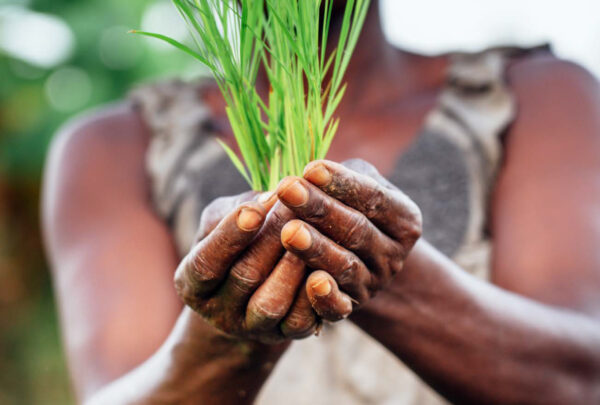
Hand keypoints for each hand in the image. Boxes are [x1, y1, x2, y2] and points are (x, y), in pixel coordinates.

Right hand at [173, 192, 318, 343]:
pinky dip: (315, 293)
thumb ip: (237, 208)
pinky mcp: (286, 335)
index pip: (206, 264)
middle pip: (244, 278)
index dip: (229, 237)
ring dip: (293, 265)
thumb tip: (269, 199)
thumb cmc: (238, 239)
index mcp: (193, 285)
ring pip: (272, 303)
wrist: (258, 284)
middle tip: (294, 206)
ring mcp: (253, 328)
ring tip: (309, 232)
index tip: (254, 210)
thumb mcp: (224, 220)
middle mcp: (219, 313)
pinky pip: (301, 321)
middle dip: (271, 239)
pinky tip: (324, 264)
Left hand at [276, 159, 421, 321]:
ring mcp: (373, 284)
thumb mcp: (359, 186)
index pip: (374, 198)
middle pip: (357, 230)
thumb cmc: (352, 208)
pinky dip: (326, 297)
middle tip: (288, 189)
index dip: (342, 183)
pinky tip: (311, 282)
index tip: (310, 168)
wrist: (361, 259)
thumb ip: (342, 179)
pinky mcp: (351, 307)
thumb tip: (308, 174)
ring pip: (346, 266)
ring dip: (317, 248)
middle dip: (320, 209)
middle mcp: (393, 255)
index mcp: (404, 219)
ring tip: (289, 231)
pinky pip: (339, 307)